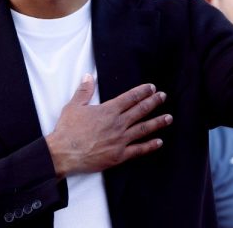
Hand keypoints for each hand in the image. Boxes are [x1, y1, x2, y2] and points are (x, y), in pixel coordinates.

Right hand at [45, 74, 171, 177]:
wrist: (64, 153)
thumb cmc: (68, 130)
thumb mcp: (73, 106)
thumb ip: (84, 91)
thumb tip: (88, 76)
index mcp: (108, 110)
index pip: (130, 98)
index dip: (142, 92)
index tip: (152, 88)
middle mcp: (118, 124)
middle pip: (140, 111)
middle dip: (153, 102)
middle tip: (163, 97)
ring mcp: (120, 140)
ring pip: (143, 129)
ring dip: (157, 122)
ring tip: (168, 118)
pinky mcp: (119, 155)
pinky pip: (138, 150)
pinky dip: (150, 146)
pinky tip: (159, 142)